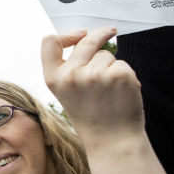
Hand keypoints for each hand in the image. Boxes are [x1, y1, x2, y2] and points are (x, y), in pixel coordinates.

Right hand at [41, 27, 144, 147]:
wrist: (113, 141)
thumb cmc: (92, 117)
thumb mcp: (67, 92)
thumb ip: (69, 68)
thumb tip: (85, 37)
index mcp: (54, 78)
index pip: (49, 42)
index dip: (66, 34)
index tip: (80, 34)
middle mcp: (72, 74)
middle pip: (86, 41)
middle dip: (100, 34)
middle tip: (109, 31)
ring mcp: (95, 74)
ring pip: (106, 55)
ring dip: (111, 66)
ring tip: (109, 91)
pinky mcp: (118, 74)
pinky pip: (122, 63)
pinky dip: (124, 75)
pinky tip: (121, 93)